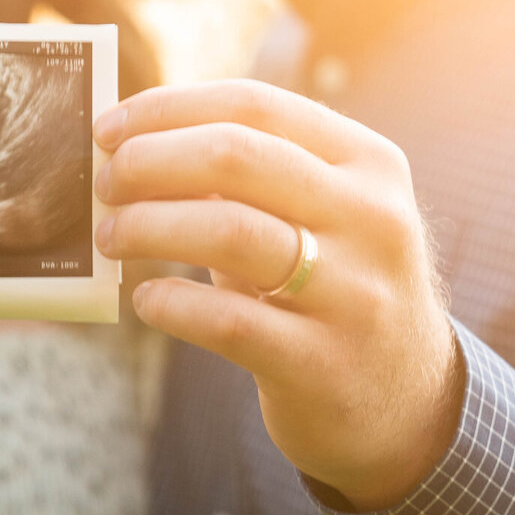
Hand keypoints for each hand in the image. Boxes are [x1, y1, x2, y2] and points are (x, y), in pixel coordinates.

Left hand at [93, 81, 461, 509]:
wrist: (408, 406)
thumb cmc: (338, 290)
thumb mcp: (325, 218)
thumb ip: (252, 177)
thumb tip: (136, 142)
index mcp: (370, 164)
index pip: (256, 107)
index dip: (170, 109)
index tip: (110, 127)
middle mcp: (372, 219)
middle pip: (237, 157)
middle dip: (151, 162)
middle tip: (106, 183)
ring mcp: (354, 293)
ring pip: (229, 231)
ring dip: (149, 226)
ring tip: (111, 237)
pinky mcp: (324, 364)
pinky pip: (229, 322)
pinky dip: (172, 304)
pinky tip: (147, 300)